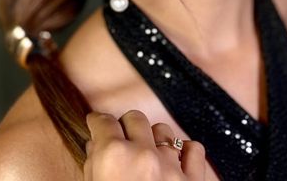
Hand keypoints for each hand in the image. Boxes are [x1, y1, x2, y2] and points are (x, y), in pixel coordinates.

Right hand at [83, 110, 205, 179]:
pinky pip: (193, 149)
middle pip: (135, 118)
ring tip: (148, 154)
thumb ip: (93, 167)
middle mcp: (143, 155)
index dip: (97, 123)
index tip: (96, 124)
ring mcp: (171, 167)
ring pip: (163, 131)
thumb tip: (95, 148)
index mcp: (113, 157)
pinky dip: (184, 152)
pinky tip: (175, 161)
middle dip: (126, 127)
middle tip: (121, 140)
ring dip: (154, 139)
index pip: (103, 122)